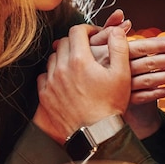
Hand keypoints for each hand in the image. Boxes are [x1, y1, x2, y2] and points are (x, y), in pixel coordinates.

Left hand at [33, 25, 130, 144]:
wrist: (96, 134)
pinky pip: (43, 77)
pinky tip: (63, 80)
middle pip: (63, 43)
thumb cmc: (110, 105)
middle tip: (86, 49)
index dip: (86, 29)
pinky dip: (52, 74)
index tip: (93, 35)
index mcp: (80, 59)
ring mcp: (51, 82)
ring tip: (75, 65)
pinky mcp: (45, 96)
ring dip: (63, 57)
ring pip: (52, 58)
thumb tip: (116, 30)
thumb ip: (119, 47)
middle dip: (75, 42)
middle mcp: (62, 68)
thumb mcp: (122, 74)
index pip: (76, 31)